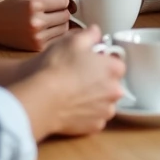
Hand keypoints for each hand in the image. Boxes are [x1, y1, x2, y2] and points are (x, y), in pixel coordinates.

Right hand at [0, 0, 72, 51]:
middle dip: (62, 11)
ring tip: (48, 20)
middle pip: (66, 15)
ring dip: (60, 23)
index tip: (55, 1)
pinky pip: (57, 38)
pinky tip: (45, 29)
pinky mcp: (37, 46)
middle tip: (52, 11)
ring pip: (64, 28)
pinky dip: (54, 33)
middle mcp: (37, 21)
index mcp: (34, 4)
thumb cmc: (10, 5)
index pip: (64, 1)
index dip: (62, 0)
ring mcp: (37, 36)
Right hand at [13, 25, 125, 139]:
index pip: (116, 62)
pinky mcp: (94, 127)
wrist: (42, 99)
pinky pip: (94, 118)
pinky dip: (86, 114)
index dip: (102, 61)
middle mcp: (115, 91)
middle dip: (99, 80)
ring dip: (94, 98)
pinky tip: (72, 107)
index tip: (89, 61)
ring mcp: (105, 111)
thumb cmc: (58, 67)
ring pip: (104, 102)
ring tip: (74, 93)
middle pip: (111, 83)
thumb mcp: (73, 41)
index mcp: (114, 68)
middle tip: (79, 77)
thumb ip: (90, 34)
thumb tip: (96, 32)